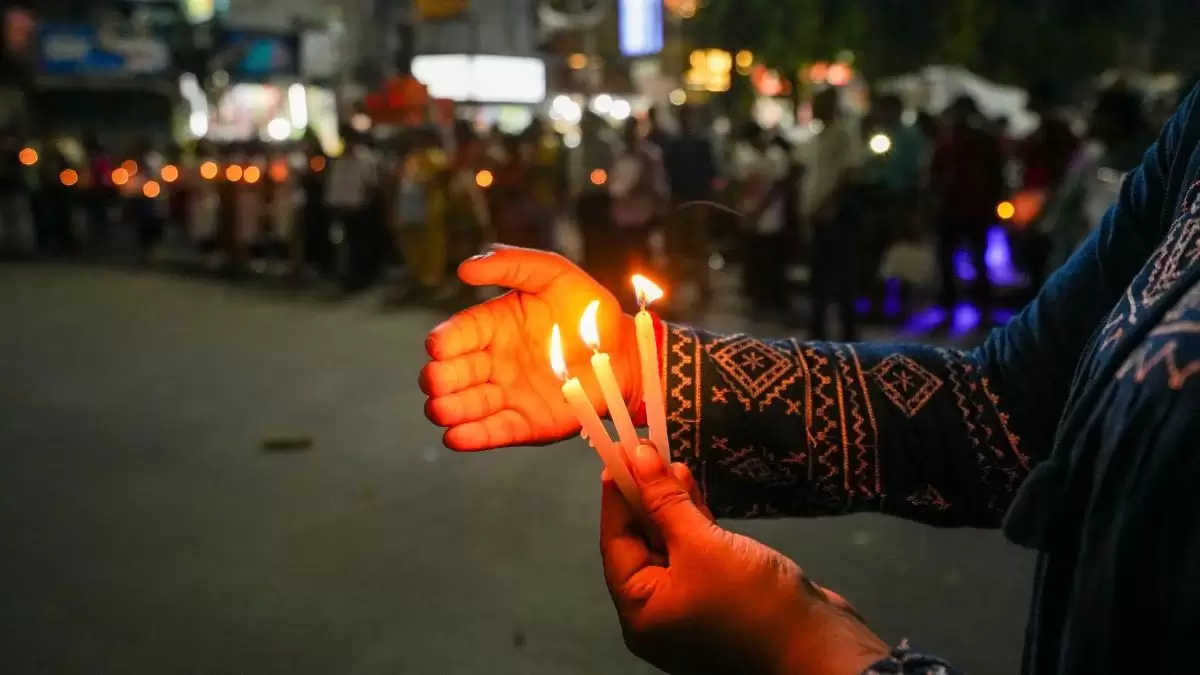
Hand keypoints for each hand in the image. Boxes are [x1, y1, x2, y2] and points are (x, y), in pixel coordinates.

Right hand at [421, 245, 640, 450]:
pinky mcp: (525, 423)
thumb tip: (464, 269)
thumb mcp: (553, 273)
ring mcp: (507, 394)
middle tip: (436, 380)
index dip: (445, 340)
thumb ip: (512, 264)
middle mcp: (493, 362)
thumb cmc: (588, 309)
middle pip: (454, 372)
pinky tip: (457, 437)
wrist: (625, 351)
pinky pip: (495, 431)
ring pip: (467, 405)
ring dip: (449, 409)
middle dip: (440, 378)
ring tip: (441, 410)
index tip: (437, 345)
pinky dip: (474, 436)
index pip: (459, 333)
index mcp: (493, 326)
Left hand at [602, 445, 887, 674]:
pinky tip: (693, 490)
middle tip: (646, 452)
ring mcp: (692, 607)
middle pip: (641, 544)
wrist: (819, 648)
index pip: (615, 543)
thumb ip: (666, 501)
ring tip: (671, 463)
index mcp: (640, 611)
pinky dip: (695, 524)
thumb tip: (639, 458)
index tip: (618, 456)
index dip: (617, 497)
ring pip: (671, 546)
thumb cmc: (752, 604)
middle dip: (645, 497)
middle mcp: (659, 613)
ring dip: (670, 506)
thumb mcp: (702, 545)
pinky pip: (697, 555)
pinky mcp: (722, 598)